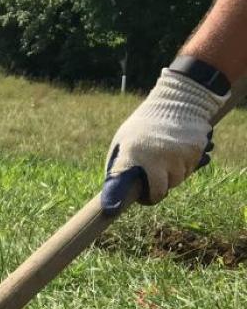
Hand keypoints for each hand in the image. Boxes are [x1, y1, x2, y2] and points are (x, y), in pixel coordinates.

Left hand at [101, 68, 221, 211]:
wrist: (176, 100)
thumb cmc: (143, 126)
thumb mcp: (123, 142)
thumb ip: (118, 167)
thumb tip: (112, 197)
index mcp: (132, 153)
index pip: (126, 185)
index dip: (126, 199)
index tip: (118, 207)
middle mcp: (156, 156)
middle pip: (160, 190)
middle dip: (156, 188)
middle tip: (152, 178)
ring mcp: (178, 153)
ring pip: (178, 180)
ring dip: (172, 175)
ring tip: (165, 157)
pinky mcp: (196, 150)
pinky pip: (191, 169)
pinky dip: (185, 165)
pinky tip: (178, 151)